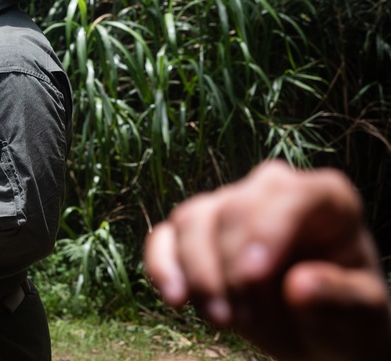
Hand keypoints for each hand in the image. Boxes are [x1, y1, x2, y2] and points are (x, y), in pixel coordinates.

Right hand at [145, 160, 390, 360]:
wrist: (318, 332)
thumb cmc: (348, 317)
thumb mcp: (363, 316)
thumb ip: (340, 298)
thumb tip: (298, 285)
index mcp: (325, 199)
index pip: (291, 195)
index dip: (267, 230)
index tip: (254, 277)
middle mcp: (271, 192)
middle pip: (233, 209)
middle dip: (229, 268)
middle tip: (241, 320)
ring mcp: (227, 208)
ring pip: (193, 220)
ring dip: (198, 274)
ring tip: (220, 321)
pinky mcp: (194, 234)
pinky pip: (163, 237)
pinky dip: (161, 266)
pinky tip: (174, 300)